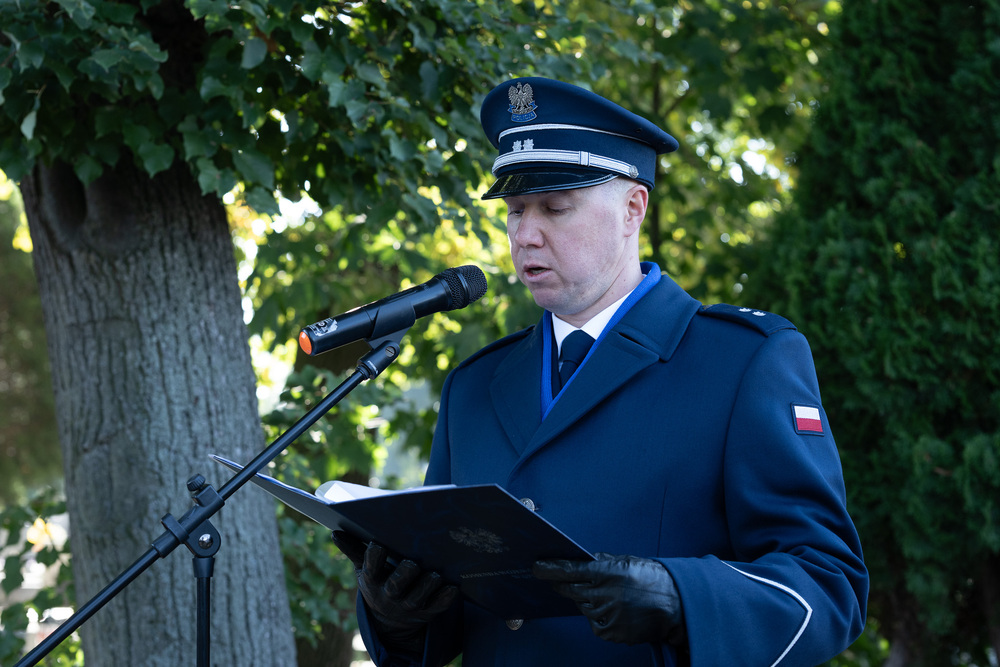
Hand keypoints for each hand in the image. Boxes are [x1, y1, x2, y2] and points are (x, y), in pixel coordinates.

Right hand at [332, 531, 458, 653]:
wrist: (390, 619)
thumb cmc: (378, 581)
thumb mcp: (364, 568)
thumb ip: (353, 549)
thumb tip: (335, 532)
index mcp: (372, 582)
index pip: (370, 569)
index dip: (374, 558)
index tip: (378, 543)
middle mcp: (389, 596)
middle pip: (395, 586)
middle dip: (403, 575)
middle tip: (413, 562)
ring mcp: (409, 606)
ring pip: (418, 598)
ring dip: (426, 586)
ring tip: (435, 574)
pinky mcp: (427, 613)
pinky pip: (437, 607)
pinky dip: (445, 599)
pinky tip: (453, 587)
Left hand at [533, 552, 685, 645]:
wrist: (676, 605)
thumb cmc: (652, 579)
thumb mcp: (627, 561)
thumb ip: (602, 562)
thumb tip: (582, 561)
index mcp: (609, 573)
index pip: (571, 570)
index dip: (551, 569)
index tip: (537, 568)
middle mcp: (606, 595)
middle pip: (572, 591)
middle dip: (563, 585)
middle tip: (560, 582)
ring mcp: (608, 615)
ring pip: (583, 608)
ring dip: (588, 601)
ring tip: (609, 597)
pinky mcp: (612, 632)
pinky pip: (595, 624)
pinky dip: (599, 618)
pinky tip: (615, 611)